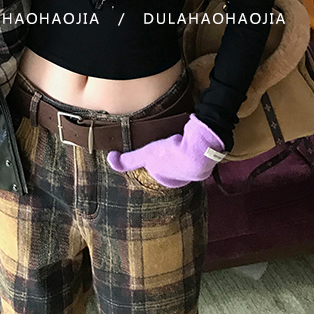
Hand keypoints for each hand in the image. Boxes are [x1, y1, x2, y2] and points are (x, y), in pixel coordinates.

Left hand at [107, 114, 225, 187]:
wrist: (199, 150)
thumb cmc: (171, 156)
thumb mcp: (145, 156)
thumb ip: (128, 160)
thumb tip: (110, 159)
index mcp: (169, 180)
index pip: (157, 170)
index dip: (152, 159)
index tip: (151, 149)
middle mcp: (182, 176)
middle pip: (170, 163)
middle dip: (166, 153)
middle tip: (162, 140)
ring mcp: (194, 165)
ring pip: (182, 156)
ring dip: (178, 147)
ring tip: (173, 136)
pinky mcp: (203, 152)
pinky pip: (192, 146)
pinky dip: (189, 140)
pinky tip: (186, 133)